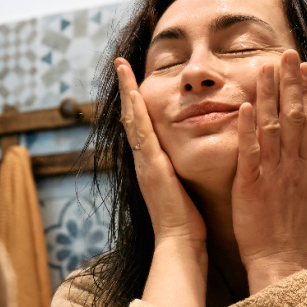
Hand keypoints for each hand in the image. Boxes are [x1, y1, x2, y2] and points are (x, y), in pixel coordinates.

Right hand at [114, 58, 205, 247]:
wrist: (180, 243)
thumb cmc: (186, 221)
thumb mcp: (181, 187)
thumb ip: (178, 171)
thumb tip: (183, 160)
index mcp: (151, 163)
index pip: (141, 125)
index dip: (136, 102)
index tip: (133, 79)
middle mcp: (143, 159)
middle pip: (131, 117)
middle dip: (126, 88)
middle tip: (120, 63)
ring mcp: (144, 162)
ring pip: (132, 120)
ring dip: (127, 91)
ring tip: (122, 67)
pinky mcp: (151, 167)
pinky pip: (142, 134)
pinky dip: (136, 113)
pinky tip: (133, 93)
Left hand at [231, 50, 306, 292]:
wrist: (280, 258)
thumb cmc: (296, 231)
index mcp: (306, 166)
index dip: (306, 92)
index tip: (304, 68)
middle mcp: (291, 165)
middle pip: (292, 116)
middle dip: (290, 83)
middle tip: (287, 54)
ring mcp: (271, 173)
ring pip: (271, 127)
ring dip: (268, 96)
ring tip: (265, 68)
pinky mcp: (250, 184)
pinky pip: (250, 152)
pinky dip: (248, 128)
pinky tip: (245, 106)